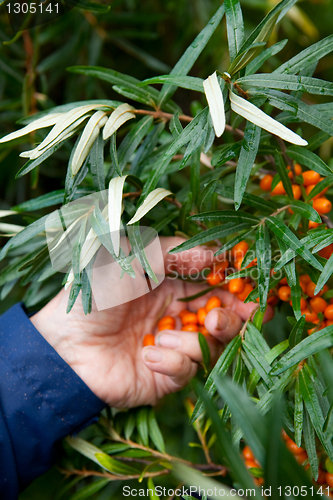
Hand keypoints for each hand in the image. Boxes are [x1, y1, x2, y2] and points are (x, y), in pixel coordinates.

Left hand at [31, 237, 272, 407]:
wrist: (64, 345)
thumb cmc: (95, 295)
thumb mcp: (132, 259)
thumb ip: (174, 252)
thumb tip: (216, 254)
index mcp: (172, 286)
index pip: (216, 285)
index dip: (237, 286)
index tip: (255, 284)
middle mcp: (178, 316)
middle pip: (225, 318)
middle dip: (231, 318)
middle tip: (222, 316)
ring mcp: (173, 346)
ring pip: (212, 346)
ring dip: (195, 341)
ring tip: (164, 335)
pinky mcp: (166, 375)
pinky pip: (188, 371)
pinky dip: (172, 362)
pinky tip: (148, 353)